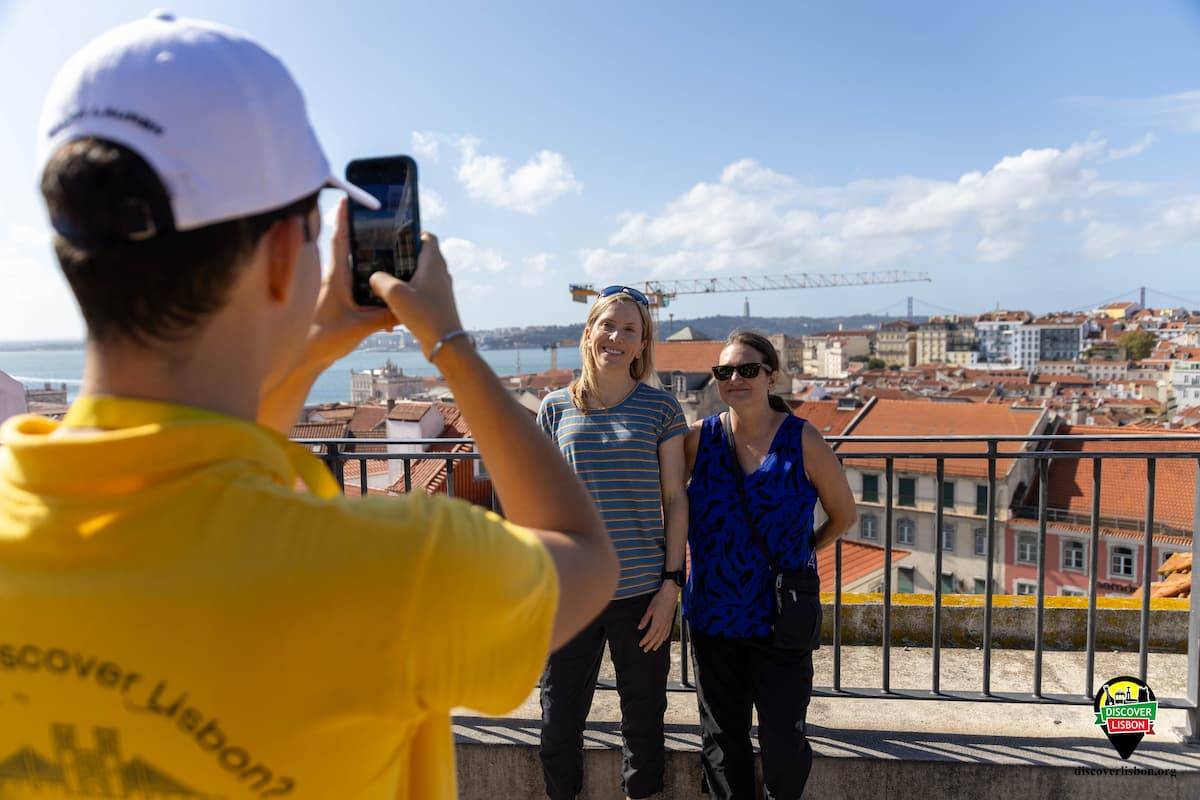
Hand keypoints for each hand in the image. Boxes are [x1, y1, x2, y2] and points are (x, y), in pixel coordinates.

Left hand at [298, 198, 395, 370]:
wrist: (303, 360)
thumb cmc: (323, 340)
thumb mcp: (360, 327)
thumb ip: (385, 316)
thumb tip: (407, 309)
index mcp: (335, 278)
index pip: (340, 240)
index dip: (344, 219)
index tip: (349, 199)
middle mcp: (331, 279)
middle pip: (346, 248)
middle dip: (358, 232)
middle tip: (375, 219)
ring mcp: (331, 290)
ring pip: (349, 266)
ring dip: (362, 256)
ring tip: (381, 249)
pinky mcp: (333, 302)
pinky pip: (351, 283)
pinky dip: (363, 279)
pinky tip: (377, 288)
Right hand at [369, 232, 464, 358]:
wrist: (445, 344)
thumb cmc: (424, 315)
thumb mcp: (395, 294)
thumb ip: (380, 280)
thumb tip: (374, 277)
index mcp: (434, 263)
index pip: (428, 237)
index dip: (412, 234)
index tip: (394, 238)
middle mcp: (440, 274)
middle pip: (422, 256)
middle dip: (403, 256)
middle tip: (384, 259)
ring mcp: (440, 289)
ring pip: (420, 274)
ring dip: (404, 276)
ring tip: (384, 279)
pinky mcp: (437, 304)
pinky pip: (421, 291)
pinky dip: (408, 291)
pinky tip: (393, 301)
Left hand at [637, 582, 678, 651]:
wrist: (670, 593)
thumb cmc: (659, 599)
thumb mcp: (650, 608)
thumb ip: (645, 619)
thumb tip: (640, 627)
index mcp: (657, 621)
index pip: (650, 634)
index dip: (645, 641)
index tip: (641, 645)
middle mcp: (663, 624)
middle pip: (656, 637)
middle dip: (650, 644)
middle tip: (645, 650)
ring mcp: (668, 623)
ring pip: (662, 636)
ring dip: (657, 643)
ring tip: (654, 648)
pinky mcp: (670, 620)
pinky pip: (668, 632)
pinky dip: (665, 637)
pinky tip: (663, 640)